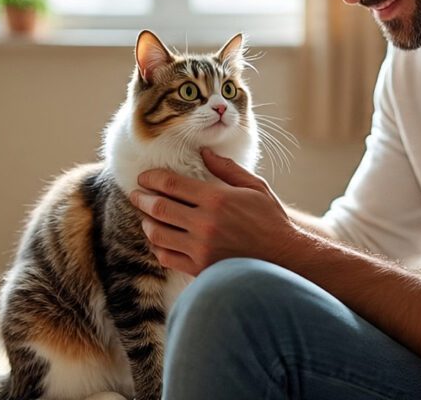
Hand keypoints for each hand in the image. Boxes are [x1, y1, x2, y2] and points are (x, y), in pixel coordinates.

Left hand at [130, 148, 295, 274]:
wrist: (284, 258)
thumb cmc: (271, 220)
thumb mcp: (255, 187)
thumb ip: (227, 169)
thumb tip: (204, 153)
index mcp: (217, 199)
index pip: (172, 185)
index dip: (152, 178)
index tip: (144, 176)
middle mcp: (205, 223)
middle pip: (159, 208)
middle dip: (142, 198)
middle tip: (135, 193)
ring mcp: (201, 248)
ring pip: (157, 234)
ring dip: (146, 222)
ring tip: (146, 216)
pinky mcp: (200, 268)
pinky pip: (166, 257)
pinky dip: (157, 247)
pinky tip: (159, 239)